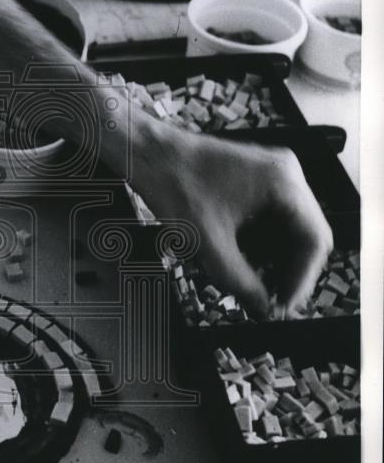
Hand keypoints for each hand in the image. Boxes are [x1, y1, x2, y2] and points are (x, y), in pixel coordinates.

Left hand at [131, 121, 333, 316]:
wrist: (149, 156)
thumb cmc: (172, 183)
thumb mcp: (209, 244)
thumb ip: (241, 281)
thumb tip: (263, 307)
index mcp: (283, 182)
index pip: (314, 240)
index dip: (301, 280)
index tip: (284, 305)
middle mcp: (285, 174)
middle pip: (304, 235)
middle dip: (288, 272)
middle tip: (271, 302)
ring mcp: (270, 175)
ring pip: (287, 229)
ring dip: (274, 260)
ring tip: (256, 287)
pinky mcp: (254, 181)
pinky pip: (270, 219)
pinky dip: (261, 244)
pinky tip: (244, 264)